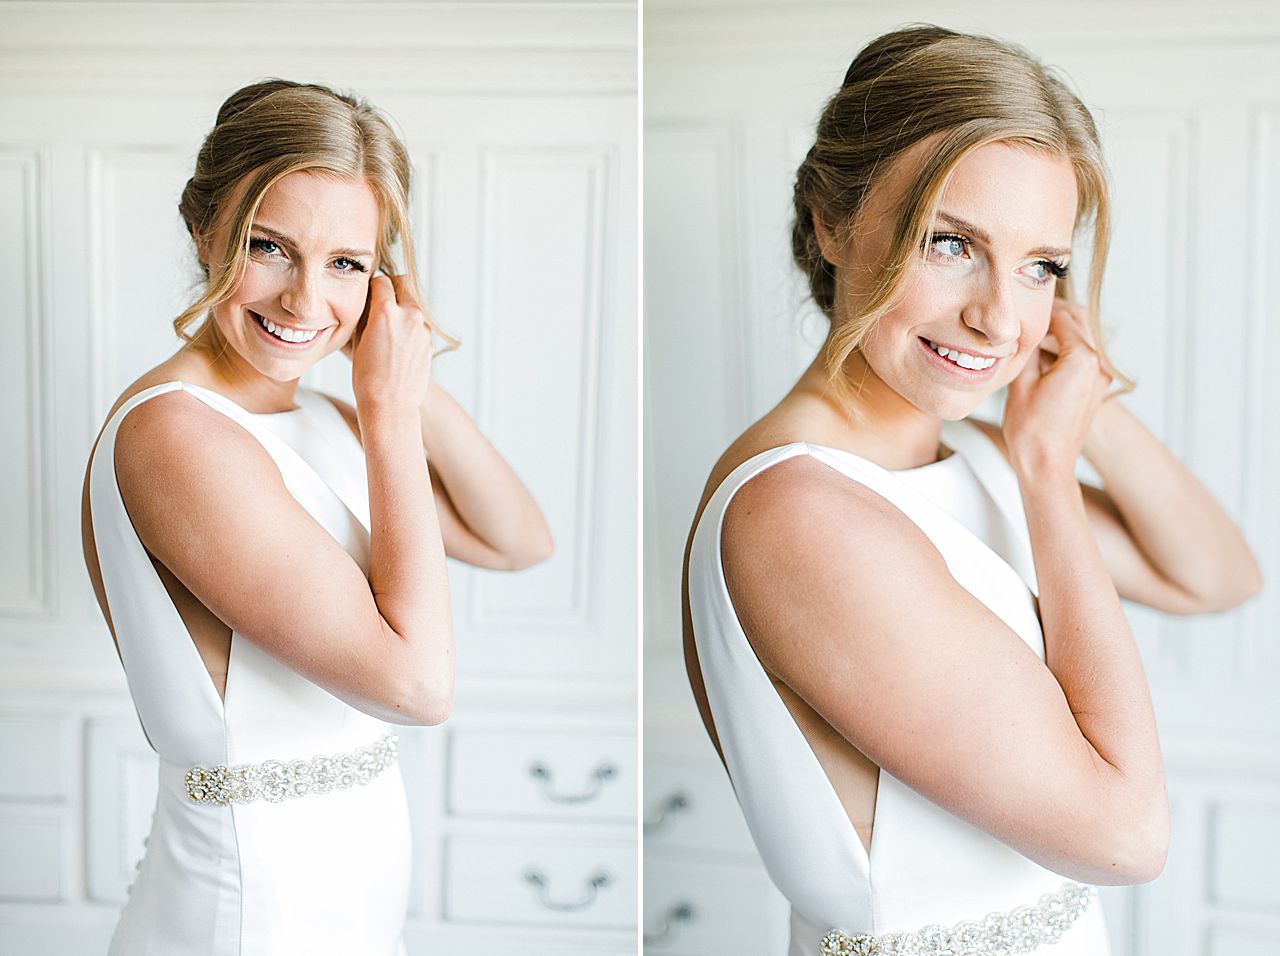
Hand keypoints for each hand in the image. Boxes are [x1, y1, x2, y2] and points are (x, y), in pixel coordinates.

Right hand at [346, 274, 433, 412]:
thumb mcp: (357, 340)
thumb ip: (364, 315)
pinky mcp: (429, 341)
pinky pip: (419, 322)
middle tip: (381, 299)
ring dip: (402, 305)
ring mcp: (422, 328)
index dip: (372, 286)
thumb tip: (367, 300)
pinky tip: (397, 341)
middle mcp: (409, 316)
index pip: (382, 281)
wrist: (391, 405)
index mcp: (386, 313)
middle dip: (392, 288)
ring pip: (413, 302)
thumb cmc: (368, 378)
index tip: (368, 293)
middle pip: (404, 283)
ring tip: (388, 324)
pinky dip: (409, 323)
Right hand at [1002, 299, 1112, 475]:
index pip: (1062, 316)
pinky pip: (1083, 354)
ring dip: (1060, 329)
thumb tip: (1026, 329)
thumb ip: (1028, 348)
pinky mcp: (1094, 386)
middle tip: (1028, 313)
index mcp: (1082, 359)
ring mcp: (1100, 376)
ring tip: (1031, 332)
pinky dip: (1065, 346)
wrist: (1047, 465)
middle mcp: (1098, 365)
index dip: (1040, 308)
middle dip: (1054, 313)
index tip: (1021, 305)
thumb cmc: (1032, 433)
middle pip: (1080, 321)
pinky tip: (1041, 352)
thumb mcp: (1020, 382)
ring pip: (1084, 336)